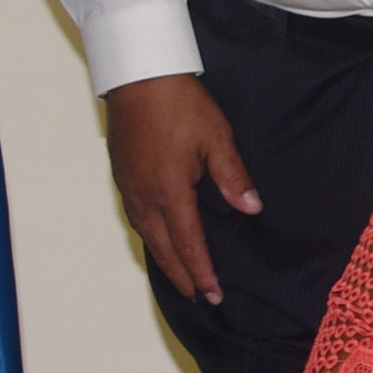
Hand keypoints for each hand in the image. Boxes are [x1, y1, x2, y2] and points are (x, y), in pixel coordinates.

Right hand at [104, 73, 258, 303]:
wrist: (137, 76)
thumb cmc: (178, 103)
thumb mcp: (216, 138)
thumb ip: (232, 177)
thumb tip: (250, 208)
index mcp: (169, 190)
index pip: (187, 243)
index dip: (201, 271)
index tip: (212, 293)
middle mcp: (143, 195)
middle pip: (162, 247)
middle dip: (181, 275)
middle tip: (199, 296)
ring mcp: (129, 185)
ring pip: (145, 234)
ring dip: (163, 258)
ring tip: (179, 275)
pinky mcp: (122, 174)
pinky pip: (135, 217)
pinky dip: (149, 236)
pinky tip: (157, 236)